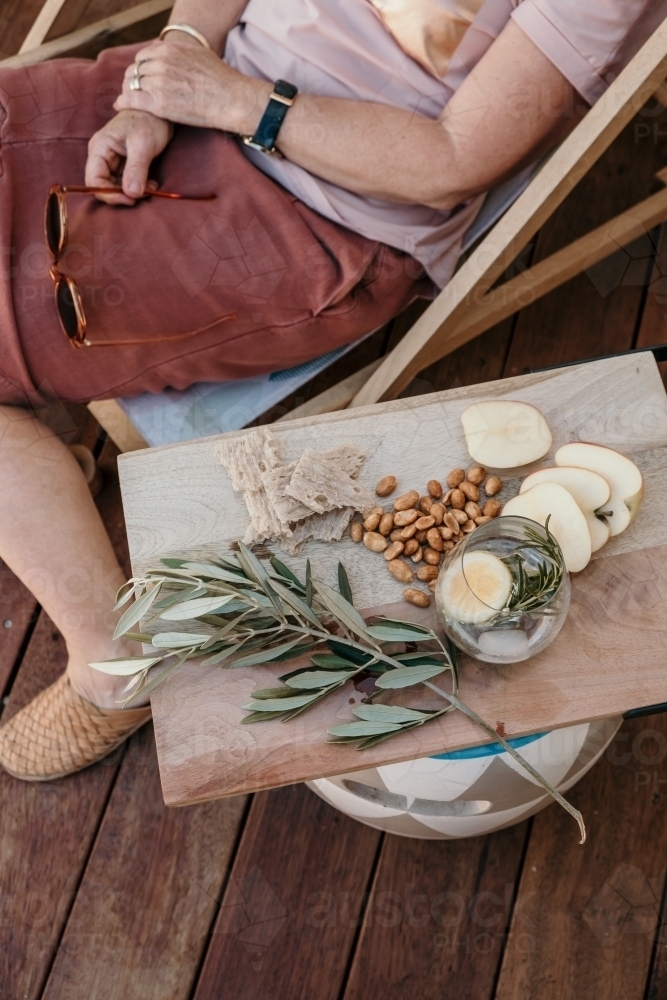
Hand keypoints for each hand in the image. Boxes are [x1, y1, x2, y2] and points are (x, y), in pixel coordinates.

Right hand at [85, 108, 173, 203]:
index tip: (131, 200)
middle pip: (104, 186)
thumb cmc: (148, 119)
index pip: (94, 180)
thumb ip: (136, 169)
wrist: (158, 109)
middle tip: (145, 194)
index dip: (109, 194)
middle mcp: (102, 156)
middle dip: (124, 194)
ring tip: (151, 188)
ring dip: (133, 193)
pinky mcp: (124, 165)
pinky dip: (138, 188)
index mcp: (100, 148)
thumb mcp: (143, 144)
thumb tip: (131, 194)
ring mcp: (113, 161)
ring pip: (117, 187)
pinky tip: (151, 184)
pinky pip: (126, 183)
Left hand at [114, 39, 268, 134]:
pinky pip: (132, 99)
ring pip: (132, 84)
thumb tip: (166, 51)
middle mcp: (160, 63)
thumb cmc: (219, 78)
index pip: (143, 56)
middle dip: (133, 79)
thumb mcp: (197, 52)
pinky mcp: (159, 104)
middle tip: (132, 89)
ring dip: (128, 90)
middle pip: (135, 70)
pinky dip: (124, 102)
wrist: (229, 98)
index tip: (142, 76)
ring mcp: (158, 83)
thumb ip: (178, 51)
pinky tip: (120, 105)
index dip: (141, 67)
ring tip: (128, 99)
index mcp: (168, 49)